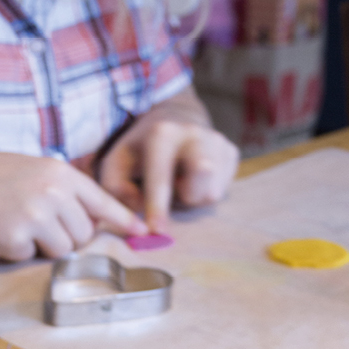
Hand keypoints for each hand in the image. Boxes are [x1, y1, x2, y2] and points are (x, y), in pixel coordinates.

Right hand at [0, 150, 147, 261]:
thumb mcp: (28, 169)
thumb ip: (60, 189)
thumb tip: (90, 218)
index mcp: (58, 172)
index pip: (102, 201)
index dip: (123, 220)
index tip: (140, 232)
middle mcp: (53, 192)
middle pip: (85, 235)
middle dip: (67, 239)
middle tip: (37, 227)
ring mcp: (37, 216)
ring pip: (64, 251)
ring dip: (45, 248)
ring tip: (16, 226)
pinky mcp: (17, 239)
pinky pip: (32, 258)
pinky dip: (17, 252)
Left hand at [97, 90, 238, 231]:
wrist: (175, 119)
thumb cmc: (140, 149)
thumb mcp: (116, 162)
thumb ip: (116, 188)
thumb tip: (137, 207)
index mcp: (163, 134)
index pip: (161, 175)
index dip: (157, 205)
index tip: (156, 230)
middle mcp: (195, 134)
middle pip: (201, 182)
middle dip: (186, 197)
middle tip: (172, 189)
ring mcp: (218, 142)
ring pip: (211, 193)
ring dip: (191, 197)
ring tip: (179, 179)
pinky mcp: (232, 152)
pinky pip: (222, 190)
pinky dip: (204, 191)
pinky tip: (193, 176)